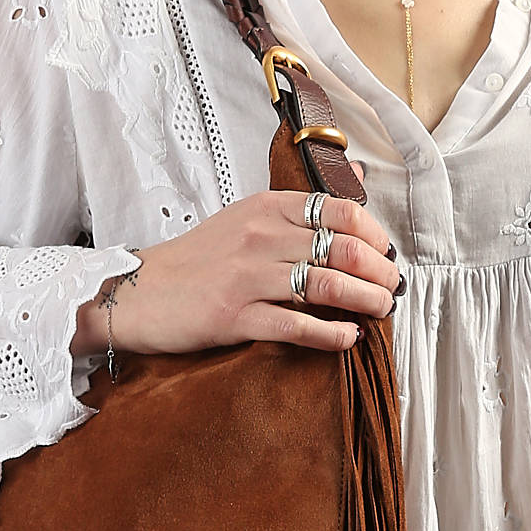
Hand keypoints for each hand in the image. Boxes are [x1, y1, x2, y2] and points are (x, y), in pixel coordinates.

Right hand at [72, 161, 401, 359]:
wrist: (137, 293)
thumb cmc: (196, 262)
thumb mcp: (243, 220)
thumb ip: (296, 213)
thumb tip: (356, 192)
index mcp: (264, 208)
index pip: (337, 210)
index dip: (373, 233)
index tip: (386, 252)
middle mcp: (259, 237)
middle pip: (341, 248)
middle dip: (379, 270)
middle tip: (393, 287)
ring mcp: (247, 277)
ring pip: (325, 284)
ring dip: (365, 300)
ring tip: (381, 310)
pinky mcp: (236, 317)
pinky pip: (296, 325)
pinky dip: (331, 333)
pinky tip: (349, 337)